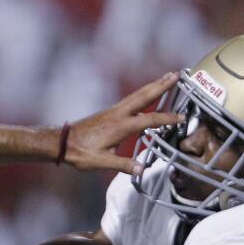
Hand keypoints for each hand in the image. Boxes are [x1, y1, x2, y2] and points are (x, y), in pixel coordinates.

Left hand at [65, 72, 183, 174]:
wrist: (62, 143)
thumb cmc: (80, 153)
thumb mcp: (102, 162)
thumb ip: (123, 165)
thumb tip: (142, 169)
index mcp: (120, 125)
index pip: (150, 119)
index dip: (167, 118)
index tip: (182, 117)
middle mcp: (118, 114)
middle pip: (144, 96)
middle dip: (162, 85)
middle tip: (177, 75)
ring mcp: (113, 111)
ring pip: (137, 95)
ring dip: (153, 85)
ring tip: (167, 77)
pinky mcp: (109, 112)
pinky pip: (131, 99)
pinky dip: (143, 93)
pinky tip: (146, 94)